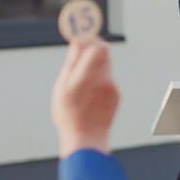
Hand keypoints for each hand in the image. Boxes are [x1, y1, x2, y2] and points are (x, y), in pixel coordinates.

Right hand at [52, 37, 119, 157]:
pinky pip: (108, 80)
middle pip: (104, 54)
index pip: (98, 47)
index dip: (90, 40)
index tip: (81, 41)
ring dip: (95, 66)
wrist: (86, 139)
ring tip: (81, 80)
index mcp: (88, 75)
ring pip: (106, 67)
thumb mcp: (62, 86)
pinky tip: (88, 94)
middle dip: (93, 50)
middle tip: (80, 54)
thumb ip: (72, 62)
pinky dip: (99, 80)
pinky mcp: (116, 95)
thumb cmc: (69, 114)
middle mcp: (104, 79)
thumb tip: (78, 42)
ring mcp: (113, 87)